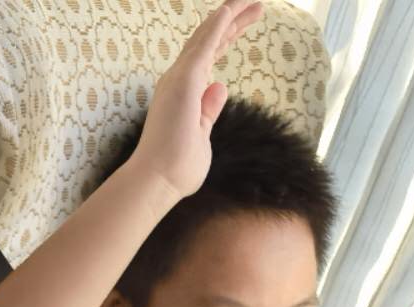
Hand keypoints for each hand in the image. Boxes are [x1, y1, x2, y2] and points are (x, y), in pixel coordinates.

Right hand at [129, 0, 262, 200]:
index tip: (244, 23)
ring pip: (208, 36)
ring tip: (252, 0)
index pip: (209, 57)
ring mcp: (180, 78)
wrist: (158, 181)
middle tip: (255, 5)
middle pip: (210, 41)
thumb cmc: (176, 167)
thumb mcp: (202, 135)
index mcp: (184, 92)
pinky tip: (229, 9)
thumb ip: (209, 111)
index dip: (227, 37)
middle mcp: (179, 80)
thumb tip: (219, 87)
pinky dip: (217, 26)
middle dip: (233, 21)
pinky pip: (204, 45)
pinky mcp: (185, 80)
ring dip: (229, 15)